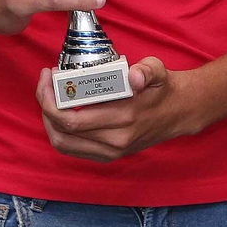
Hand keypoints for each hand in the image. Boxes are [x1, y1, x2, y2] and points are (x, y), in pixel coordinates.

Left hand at [35, 58, 205, 162]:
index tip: (49, 75)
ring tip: (49, 98)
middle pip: (62, 132)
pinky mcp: (109, 155)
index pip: (72, 118)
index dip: (51, 99)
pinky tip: (60, 112)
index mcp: (124, 117)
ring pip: (64, 144)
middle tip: (45, 83)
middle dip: (45, 106)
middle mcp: (115, 140)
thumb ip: (146, 71)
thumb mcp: (158, 71)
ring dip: (49, 121)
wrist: (180, 112)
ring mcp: (111, 152)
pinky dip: (60, 132)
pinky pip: (73, 149)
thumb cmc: (164, 88)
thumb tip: (135, 76)